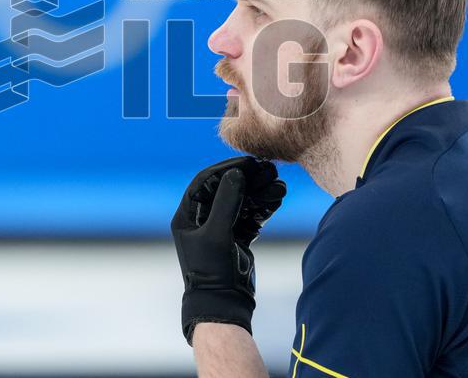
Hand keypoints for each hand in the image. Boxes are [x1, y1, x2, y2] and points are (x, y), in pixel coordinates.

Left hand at [171, 156, 286, 344]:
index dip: (227, 168)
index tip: (249, 162)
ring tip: (279, 185)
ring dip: (259, 193)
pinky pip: (250, 216)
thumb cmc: (212, 271)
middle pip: (226, 189)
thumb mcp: (217, 233)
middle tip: (269, 170)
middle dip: (248, 179)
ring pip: (241, 202)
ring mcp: (220, 228)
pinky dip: (263, 207)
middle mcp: (202, 219)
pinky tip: (278, 198)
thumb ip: (227, 202)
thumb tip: (237, 173)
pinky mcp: (236, 238)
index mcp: (188, 215)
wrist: (224, 305)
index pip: (206, 181)